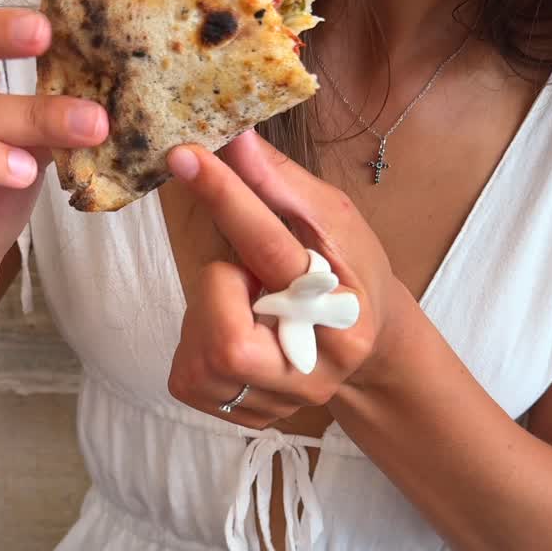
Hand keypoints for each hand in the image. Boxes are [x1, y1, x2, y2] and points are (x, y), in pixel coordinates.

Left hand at [166, 130, 397, 427]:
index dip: (227, 198)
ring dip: (205, 314)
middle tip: (239, 272)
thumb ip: (279, 183)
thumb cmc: (348, 274)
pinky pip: (188, 376)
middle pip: (226, 335)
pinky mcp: (243, 416)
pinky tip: (229, 329)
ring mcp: (280, 402)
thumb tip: (233, 134)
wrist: (365, 351)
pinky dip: (196, 341)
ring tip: (240, 301)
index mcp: (343, 309)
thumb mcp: (333, 221)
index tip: (186, 156)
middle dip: (217, 288)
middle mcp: (315, 369)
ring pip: (201, 357)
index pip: (273, 248)